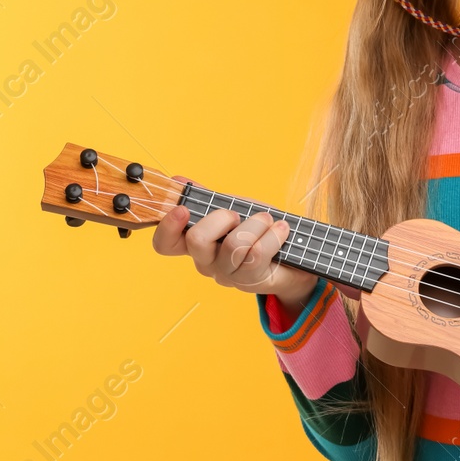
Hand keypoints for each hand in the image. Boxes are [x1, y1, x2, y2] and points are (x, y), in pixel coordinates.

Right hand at [153, 204, 317, 312]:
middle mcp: (206, 262)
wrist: (294, 252)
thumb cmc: (259, 229)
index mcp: (196, 242)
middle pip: (197, 240)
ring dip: (256, 224)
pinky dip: (273, 235)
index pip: (165, 244)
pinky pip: (257, 254)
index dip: (167, 227)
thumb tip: (179, 180)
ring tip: (268, 220)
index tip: (182, 208)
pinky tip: (280, 229)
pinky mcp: (250, 280)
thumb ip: (207, 199)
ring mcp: (227, 274)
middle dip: (221, 217)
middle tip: (237, 215)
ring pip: (233, 245)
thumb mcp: (232, 207)